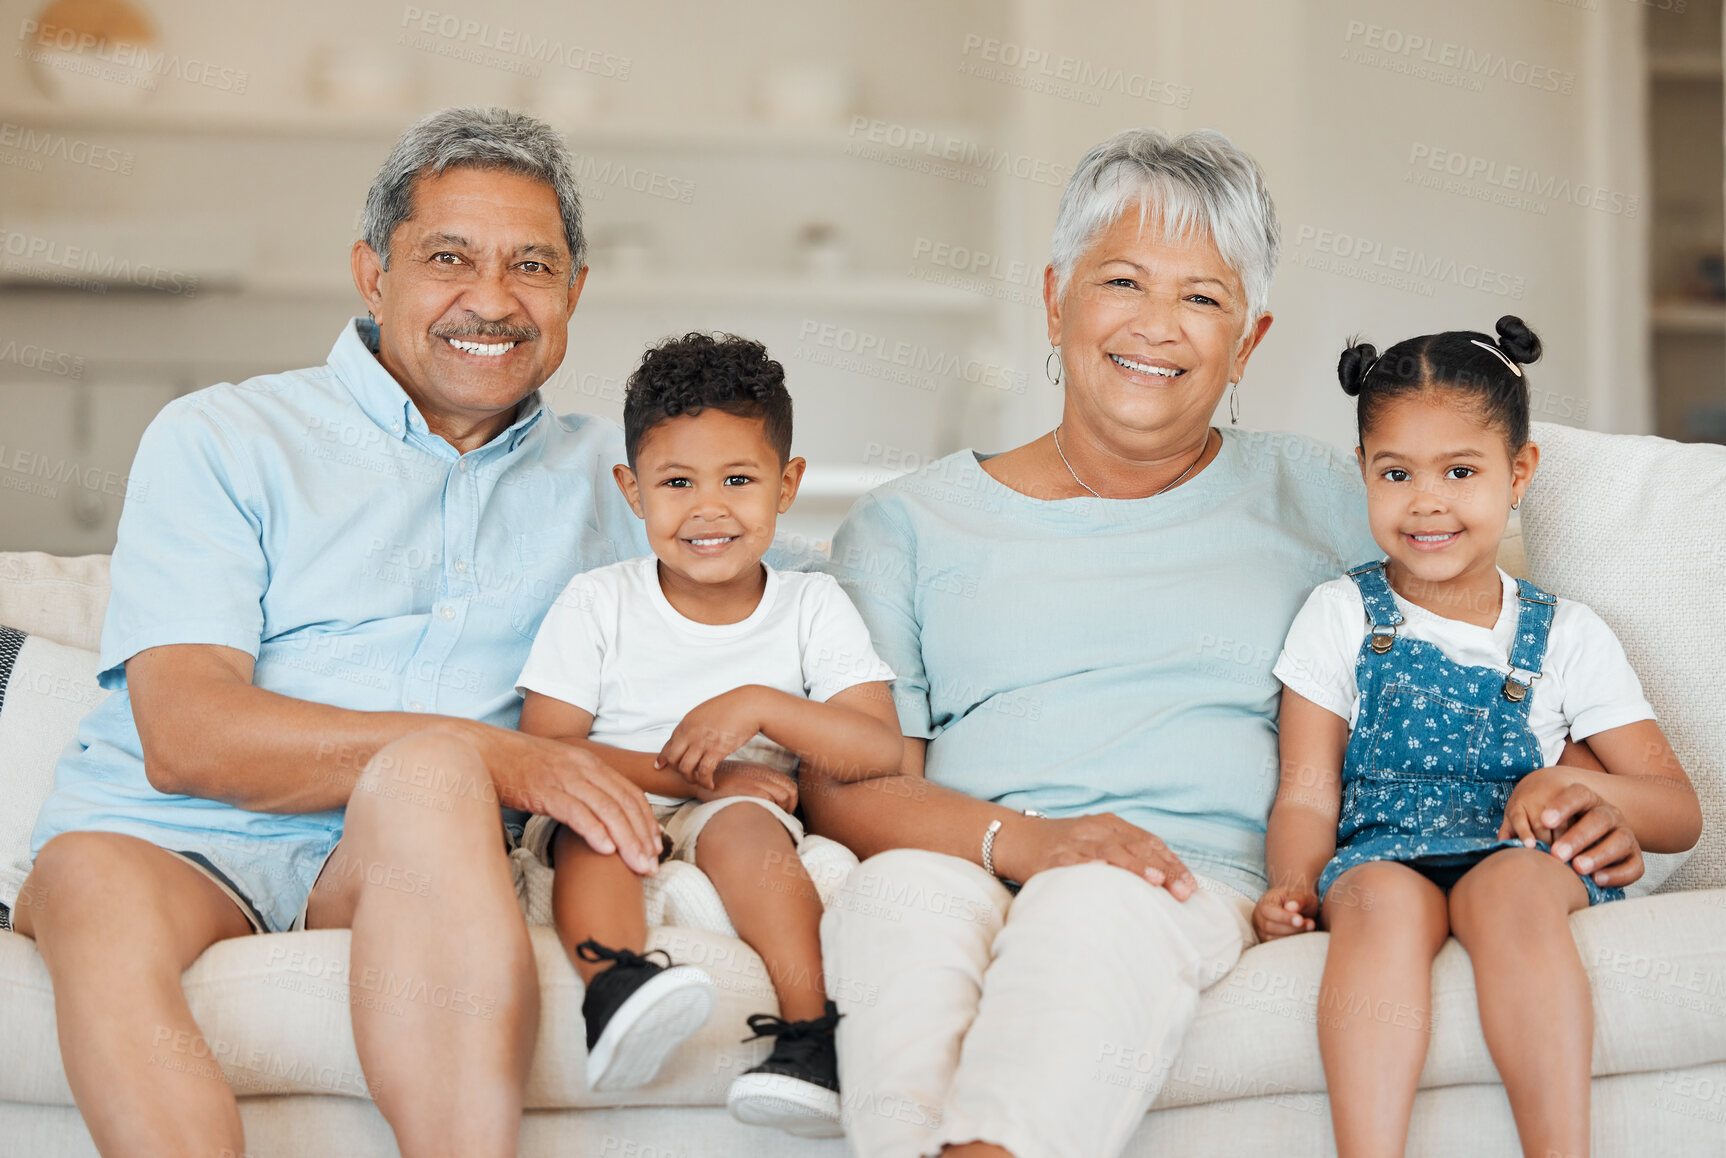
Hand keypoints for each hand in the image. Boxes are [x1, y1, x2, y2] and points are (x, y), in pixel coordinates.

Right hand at [468, 724, 660, 875]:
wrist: (481, 750)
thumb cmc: (517, 767)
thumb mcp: (558, 771)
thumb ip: (579, 789)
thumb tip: (595, 819)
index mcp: (590, 763)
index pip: (631, 793)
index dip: (647, 821)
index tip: (656, 847)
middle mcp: (583, 768)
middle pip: (625, 804)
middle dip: (643, 838)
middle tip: (653, 867)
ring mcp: (564, 777)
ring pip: (607, 810)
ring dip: (627, 841)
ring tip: (638, 866)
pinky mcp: (543, 789)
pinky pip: (576, 811)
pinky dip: (594, 831)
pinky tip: (606, 850)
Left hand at [658, 687, 768, 790]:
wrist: (749, 705)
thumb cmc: (732, 707)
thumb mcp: (706, 712)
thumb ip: (695, 724)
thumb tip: (691, 733)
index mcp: (687, 723)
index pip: (669, 744)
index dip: (664, 757)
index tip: (661, 766)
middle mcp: (690, 733)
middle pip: (673, 759)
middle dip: (677, 771)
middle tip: (687, 775)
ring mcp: (702, 741)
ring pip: (685, 768)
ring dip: (690, 779)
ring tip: (699, 781)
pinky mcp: (716, 750)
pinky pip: (704, 772)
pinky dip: (705, 781)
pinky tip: (711, 784)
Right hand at [693, 761, 798, 811]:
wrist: (704, 777)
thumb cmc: (723, 780)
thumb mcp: (745, 776)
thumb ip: (760, 784)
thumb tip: (774, 800)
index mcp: (764, 770)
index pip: (790, 785)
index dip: (792, 800)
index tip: (786, 810)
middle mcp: (764, 775)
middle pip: (790, 792)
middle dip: (790, 807)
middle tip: (782, 817)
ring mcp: (757, 782)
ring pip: (783, 797)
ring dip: (781, 810)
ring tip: (772, 818)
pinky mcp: (749, 791)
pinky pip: (770, 802)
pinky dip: (770, 811)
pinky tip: (761, 816)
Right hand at [994, 812, 1197, 899]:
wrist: (1015, 838)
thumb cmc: (1062, 846)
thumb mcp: (1096, 842)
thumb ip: (1125, 855)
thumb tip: (1164, 883)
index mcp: (1110, 824)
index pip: (1149, 842)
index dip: (1172, 863)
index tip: (1191, 886)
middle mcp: (1095, 829)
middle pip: (1136, 846)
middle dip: (1163, 869)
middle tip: (1183, 892)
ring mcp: (1074, 842)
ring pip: (1111, 851)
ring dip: (1135, 866)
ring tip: (1155, 880)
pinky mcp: (1053, 857)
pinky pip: (1075, 862)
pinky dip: (1092, 866)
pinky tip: (1105, 873)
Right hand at [1253, 884, 1318, 940]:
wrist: (1297, 904)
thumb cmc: (1299, 897)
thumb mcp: (1301, 893)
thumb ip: (1297, 898)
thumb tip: (1291, 907)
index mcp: (1264, 902)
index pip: (1268, 911)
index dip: (1284, 917)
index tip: (1300, 920)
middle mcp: (1259, 917)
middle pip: (1269, 927)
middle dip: (1292, 928)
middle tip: (1311, 924)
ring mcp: (1262, 931)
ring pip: (1273, 940)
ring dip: (1293, 937)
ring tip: (1309, 930)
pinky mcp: (1269, 942)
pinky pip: (1278, 948)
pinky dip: (1292, 945)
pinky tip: (1304, 938)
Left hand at [1498, 768, 1645, 888]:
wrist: (1595, 834)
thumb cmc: (1558, 828)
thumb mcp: (1543, 822)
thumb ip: (1523, 827)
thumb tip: (1502, 842)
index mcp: (1586, 799)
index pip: (1578, 794)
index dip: (1563, 806)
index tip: (1544, 821)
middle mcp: (1608, 813)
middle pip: (1599, 818)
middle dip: (1578, 836)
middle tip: (1557, 854)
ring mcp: (1625, 834)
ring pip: (1620, 839)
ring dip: (1599, 854)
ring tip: (1577, 868)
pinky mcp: (1635, 857)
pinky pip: (1634, 866)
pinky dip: (1618, 873)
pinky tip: (1597, 880)